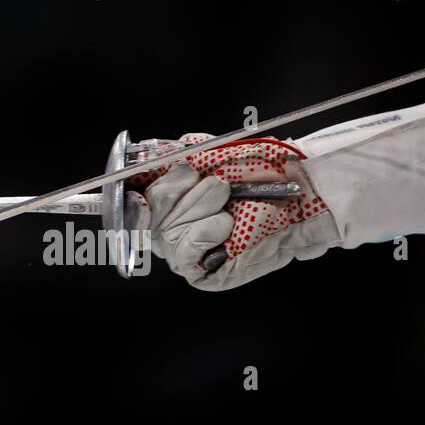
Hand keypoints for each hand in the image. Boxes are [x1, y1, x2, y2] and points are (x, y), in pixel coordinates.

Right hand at [141, 155, 341, 290]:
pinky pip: (186, 252)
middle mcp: (167, 228)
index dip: (130, 194)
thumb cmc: (256, 177)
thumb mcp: (215, 155)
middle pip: (149, 213)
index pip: (132, 199)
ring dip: (199, 208)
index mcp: (164, 200)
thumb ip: (183, 151)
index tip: (137, 184)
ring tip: (227, 197)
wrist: (294, 199)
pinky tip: (225, 223)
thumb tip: (157, 151)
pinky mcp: (201, 273)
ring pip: (168, 232)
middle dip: (176, 192)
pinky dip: (204, 233)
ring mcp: (182, 253)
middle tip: (213, 182)